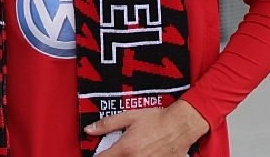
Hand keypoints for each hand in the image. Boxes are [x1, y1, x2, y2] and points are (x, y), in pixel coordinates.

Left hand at [84, 101, 208, 156]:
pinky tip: (143, 153)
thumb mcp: (129, 117)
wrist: (180, 125)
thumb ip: (107, 124)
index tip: (98, 154)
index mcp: (125, 148)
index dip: (98, 156)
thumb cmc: (156, 119)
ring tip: (132, 151)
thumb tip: (90, 130)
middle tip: (116, 151)